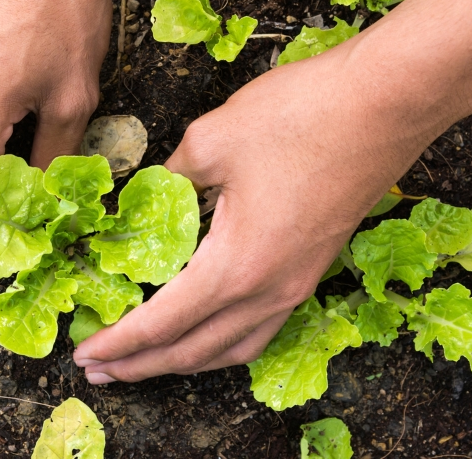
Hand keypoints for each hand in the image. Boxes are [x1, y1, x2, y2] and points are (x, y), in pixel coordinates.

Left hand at [73, 39, 426, 381]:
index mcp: (236, 266)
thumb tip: (144, 197)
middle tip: (99, 369)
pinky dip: (223, 343)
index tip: (84, 353)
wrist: (387, 102)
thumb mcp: (211, 139)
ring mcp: (297, 284)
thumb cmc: (302, 115)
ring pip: (232, 348)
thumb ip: (168, 178)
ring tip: (145, 362)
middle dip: (142, 364)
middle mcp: (269, 290)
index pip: (162, 323)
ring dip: (184, 360)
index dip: (118, 342)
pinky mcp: (314, 268)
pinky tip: (208, 331)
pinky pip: (261, 328)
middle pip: (194, 350)